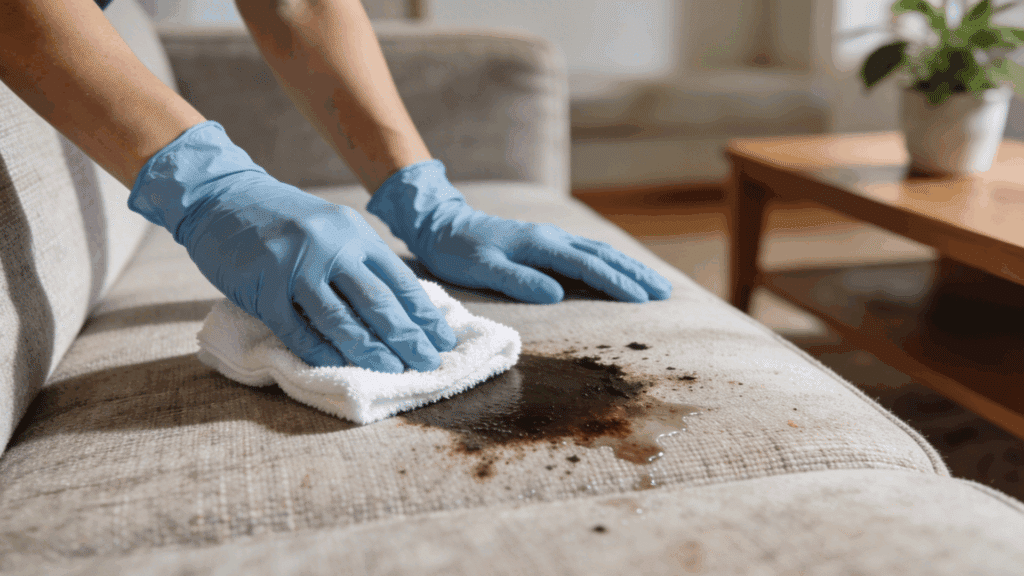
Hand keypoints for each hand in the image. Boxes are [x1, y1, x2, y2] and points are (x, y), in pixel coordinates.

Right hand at [129, 122, 455, 370]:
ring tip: (394, 372)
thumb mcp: (332, 228)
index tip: (443, 341)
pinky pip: (296, 329)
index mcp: (355, 234)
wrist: (223, 196)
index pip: (399, 281)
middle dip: (407, 338)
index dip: (424, 315)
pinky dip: (320, 352)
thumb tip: (401, 310)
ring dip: (370, 351)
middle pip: (378, 303)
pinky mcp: (263, 287)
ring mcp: (295, 267)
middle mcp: (331, 248)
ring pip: (341, 320)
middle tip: (429, 364)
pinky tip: (339, 368)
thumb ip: (362, 262)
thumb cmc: (285, 220)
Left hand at [367, 160, 672, 303]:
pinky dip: (610, 263)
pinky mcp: (546, 244)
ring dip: (628, 268)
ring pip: (598, 252)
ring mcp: (550, 239)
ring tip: (654, 285)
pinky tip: (620, 272)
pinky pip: (586, 253)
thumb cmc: (457, 251)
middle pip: (603, 256)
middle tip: (665, 293)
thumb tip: (556, 294)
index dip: (617, 283)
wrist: (441, 225)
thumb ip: (518, 280)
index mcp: (541, 244)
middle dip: (635, 274)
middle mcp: (551, 237)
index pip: (587, 265)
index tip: (643, 300)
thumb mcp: (481, 268)